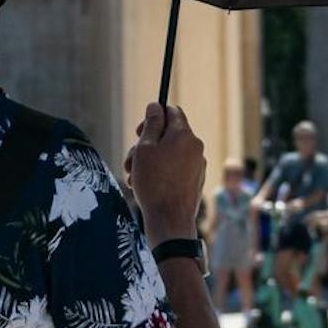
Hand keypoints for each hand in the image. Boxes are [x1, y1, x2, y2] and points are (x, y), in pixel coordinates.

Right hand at [125, 102, 206, 241]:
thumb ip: (151, 124)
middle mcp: (195, 147)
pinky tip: (146, 188)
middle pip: (168, 135)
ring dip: (149, 162)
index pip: (171, 112)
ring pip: (168, 154)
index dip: (153, 117)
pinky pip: (175, 169)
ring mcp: (196, 165)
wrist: (170, 222)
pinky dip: (160, 174)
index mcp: (185, 134)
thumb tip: (155, 105)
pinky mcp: (194, 181)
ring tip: (133, 179)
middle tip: (130, 160)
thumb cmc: (154, 184)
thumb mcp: (145, 149)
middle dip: (146, 145)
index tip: (138, 131)